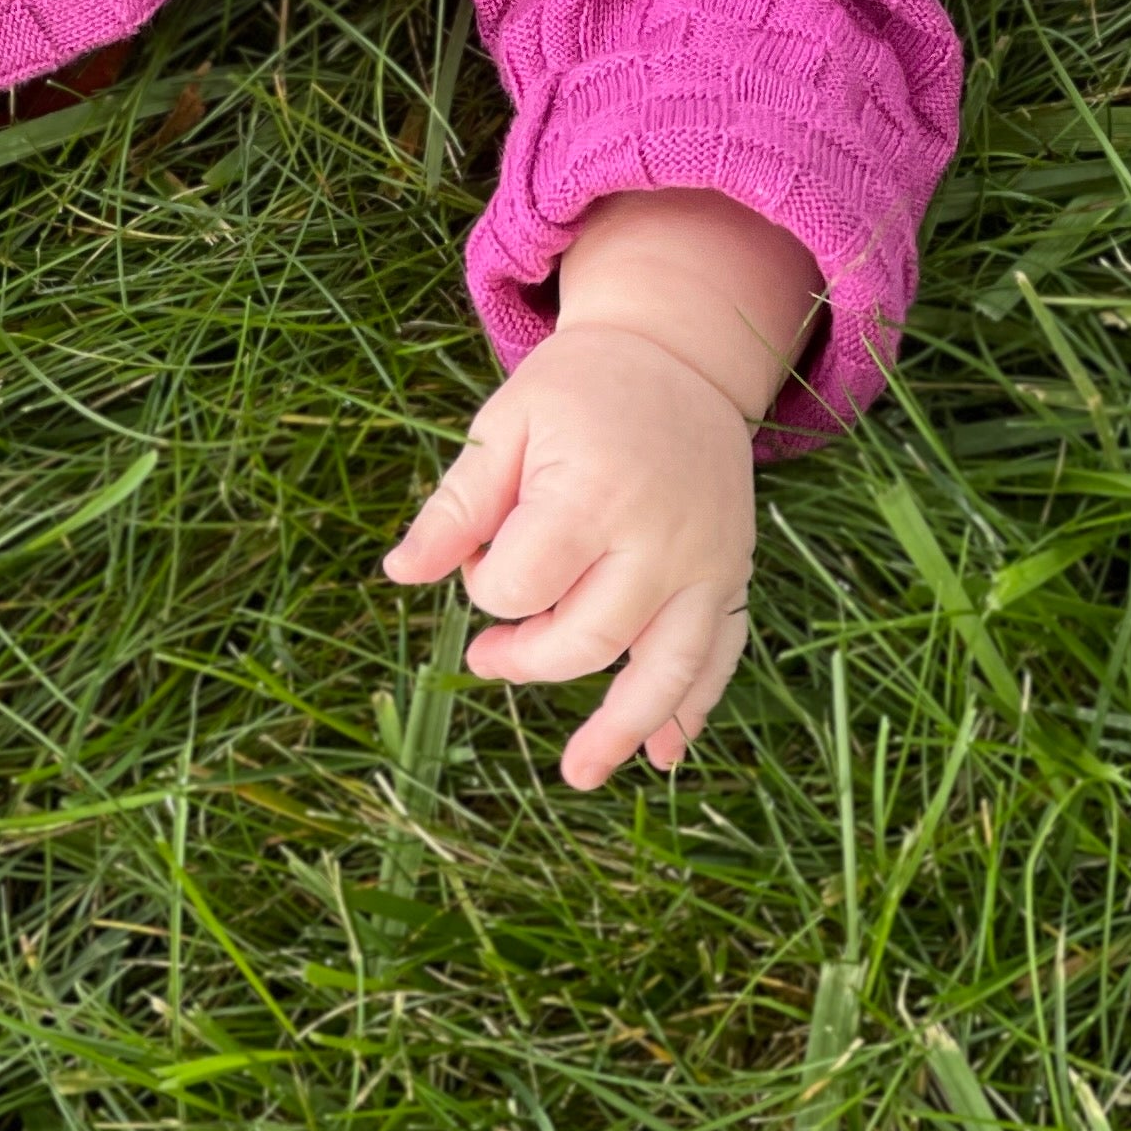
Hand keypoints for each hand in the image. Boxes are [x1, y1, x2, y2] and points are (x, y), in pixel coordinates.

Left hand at [384, 185, 821, 790]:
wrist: (674, 357)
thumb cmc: (576, 391)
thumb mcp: (503, 425)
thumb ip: (456, 505)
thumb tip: (399, 575)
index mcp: (593, 494)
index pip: (522, 587)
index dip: (485, 586)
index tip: (480, 555)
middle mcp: (659, 539)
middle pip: (588, 638)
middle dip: (528, 658)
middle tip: (486, 659)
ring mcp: (706, 563)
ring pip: (667, 669)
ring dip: (622, 727)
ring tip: (579, 774)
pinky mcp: (731, 574)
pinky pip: (718, 654)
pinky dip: (692, 708)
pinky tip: (663, 754)